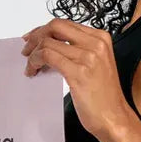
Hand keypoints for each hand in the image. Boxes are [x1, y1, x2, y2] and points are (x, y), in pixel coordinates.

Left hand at [21, 19, 134, 141]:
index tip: (32, 38)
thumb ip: (77, 50)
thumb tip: (49, 44)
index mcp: (101, 38)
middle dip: (36, 36)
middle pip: (55, 26)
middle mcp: (96, 43)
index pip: (65, 23)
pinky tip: (33, 72)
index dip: (44, 30)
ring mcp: (88, 57)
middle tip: (26, 50)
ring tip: (31, 67)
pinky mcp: (78, 72)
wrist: (114, 117)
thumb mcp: (95, 64)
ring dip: (33, 54)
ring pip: (48, 43)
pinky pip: (47, 57)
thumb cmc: (104, 96)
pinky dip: (35, 62)